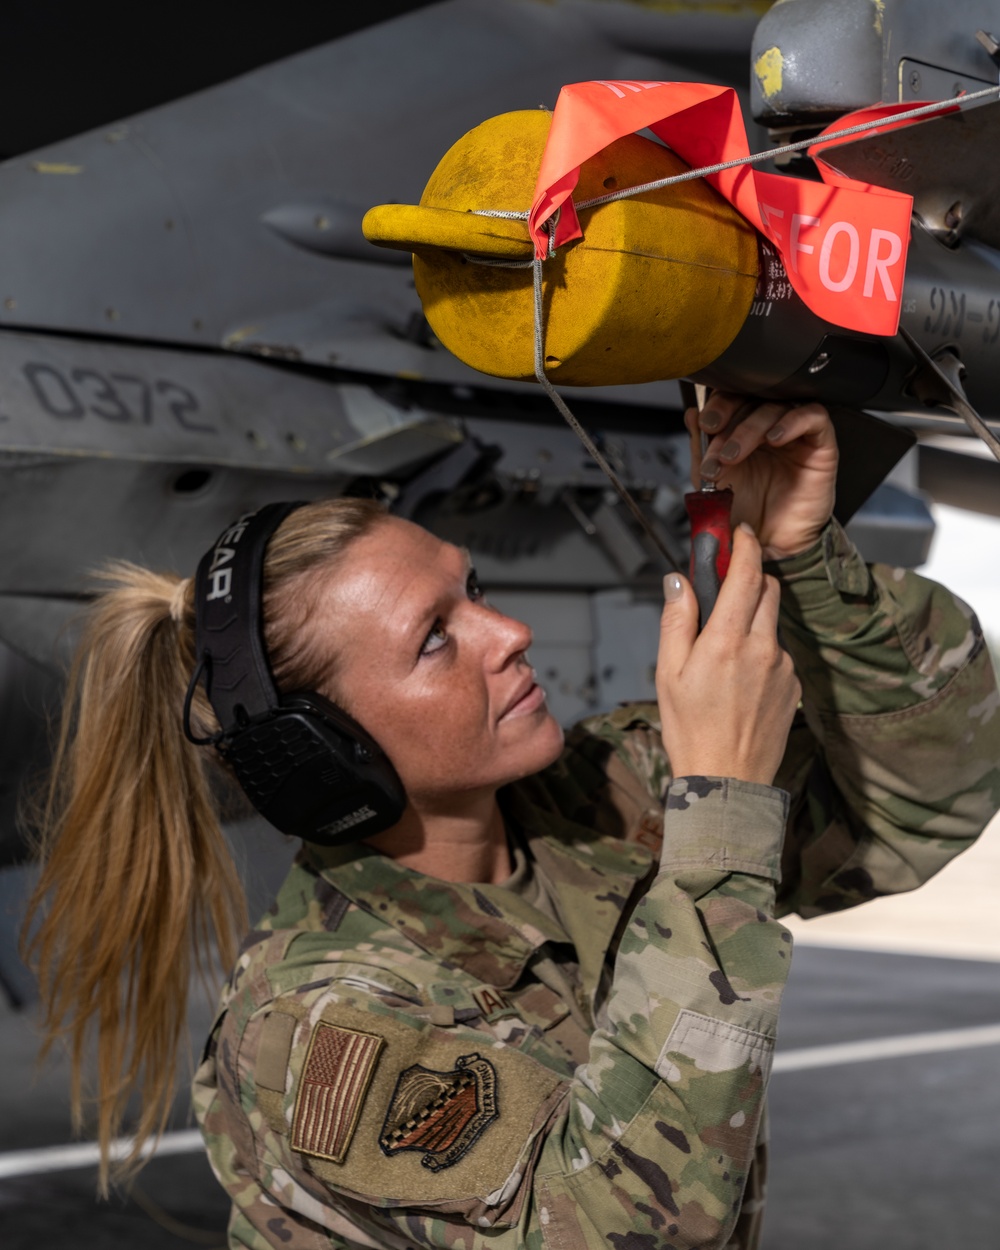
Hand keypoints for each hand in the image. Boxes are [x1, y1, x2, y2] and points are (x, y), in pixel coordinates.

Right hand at [656, 524, 800, 785]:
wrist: (728, 782)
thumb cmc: (691, 730)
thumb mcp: (668, 673)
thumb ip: (677, 620)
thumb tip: (679, 581)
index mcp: (726, 642)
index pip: (746, 575)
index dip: (744, 546)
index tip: (738, 533)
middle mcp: (762, 648)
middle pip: (768, 590)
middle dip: (750, 580)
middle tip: (724, 591)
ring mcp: (784, 668)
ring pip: (773, 623)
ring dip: (754, 620)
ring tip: (725, 654)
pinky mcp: (795, 686)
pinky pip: (780, 654)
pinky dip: (763, 652)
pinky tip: (742, 681)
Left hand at [685, 392, 837, 559]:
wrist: (768, 543)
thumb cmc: (745, 512)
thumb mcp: (713, 479)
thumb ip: (702, 448)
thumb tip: (691, 414)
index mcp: (743, 429)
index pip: (733, 399)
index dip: (718, 406)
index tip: (705, 424)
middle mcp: (768, 427)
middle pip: (753, 399)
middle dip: (730, 420)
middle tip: (719, 448)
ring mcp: (795, 434)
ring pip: (777, 407)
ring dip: (751, 428)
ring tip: (734, 455)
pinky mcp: (821, 445)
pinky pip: (814, 417)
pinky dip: (793, 422)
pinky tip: (774, 438)